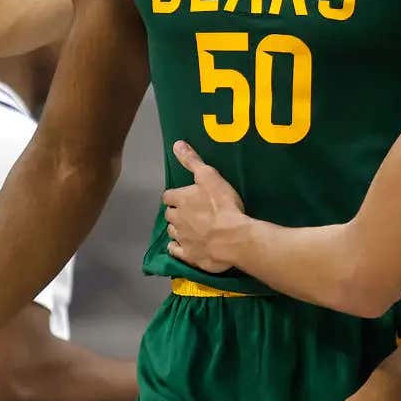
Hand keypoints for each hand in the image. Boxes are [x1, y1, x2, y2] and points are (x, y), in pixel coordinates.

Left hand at [163, 140, 245, 273]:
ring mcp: (181, 239)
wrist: (233, 238)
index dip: (175, 196)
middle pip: (169, 215)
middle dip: (176, 213)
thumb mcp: (209, 176)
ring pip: (172, 232)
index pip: (168, 196)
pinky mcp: (189, 256)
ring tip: (190, 228)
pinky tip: (183, 247)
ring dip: (178, 229)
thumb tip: (176, 144)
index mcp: (179, 199)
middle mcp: (176, 219)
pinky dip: (177, 248)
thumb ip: (192, 161)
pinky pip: (176, 251)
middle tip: (190, 212)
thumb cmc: (223, 205)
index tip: (184, 197)